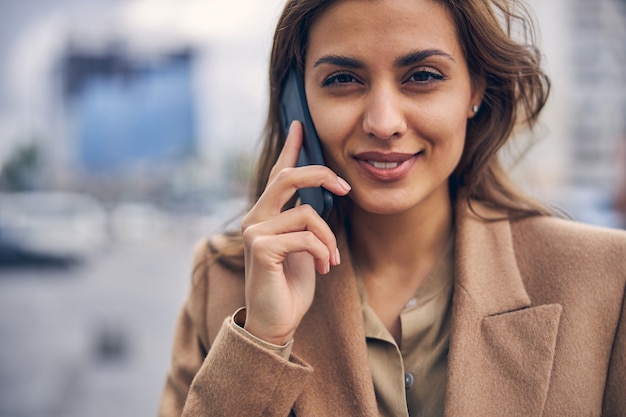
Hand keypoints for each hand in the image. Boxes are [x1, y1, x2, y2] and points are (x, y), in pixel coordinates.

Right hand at [240, 121, 350, 344]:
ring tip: (332, 260)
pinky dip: (324, 251)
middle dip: (322, 176)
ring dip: (329, 238)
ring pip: (307, 213)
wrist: (276, 320)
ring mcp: (254, 231)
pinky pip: (306, 236)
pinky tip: (325, 267)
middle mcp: (256, 217)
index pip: (279, 175)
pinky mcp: (260, 247)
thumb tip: (319, 199)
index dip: (291, 149)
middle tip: (346, 188)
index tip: (301, 125)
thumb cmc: (290, 285)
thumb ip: (305, 221)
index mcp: (267, 214)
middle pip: (289, 177)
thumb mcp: (303, 246)